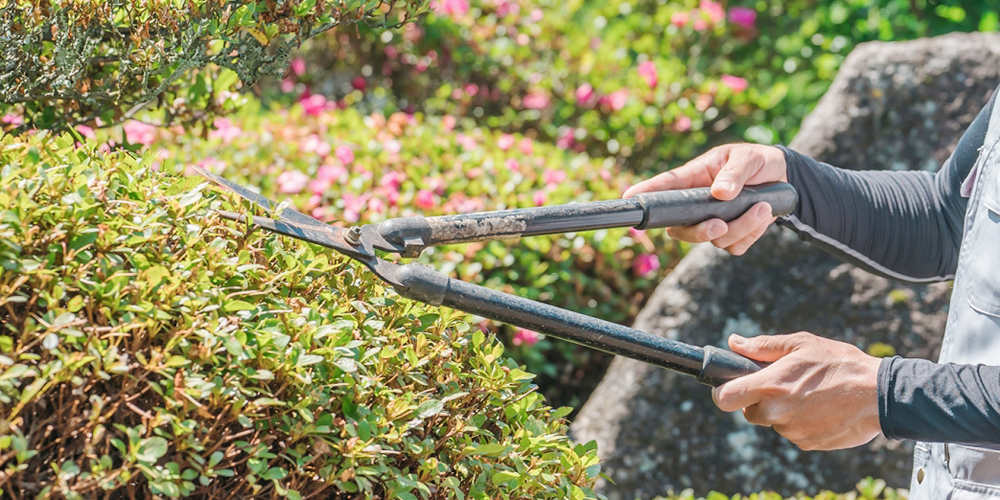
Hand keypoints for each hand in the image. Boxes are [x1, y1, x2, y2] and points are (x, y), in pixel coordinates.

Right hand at [622, 144, 787, 254]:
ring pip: (714, 240)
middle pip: (680, 229)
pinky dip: (752, 234)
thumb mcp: (749, 158)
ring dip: (742, 227)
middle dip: (700, 232)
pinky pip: (735, 247)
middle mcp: (697, 204)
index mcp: (695, 178)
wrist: (784, 179)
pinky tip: (763, 215)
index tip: (628, 198)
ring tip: (763, 207)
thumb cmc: (759, 161)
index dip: (646, 192)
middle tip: (721, 224)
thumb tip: (720, 194)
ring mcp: (712, 221)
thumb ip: (735, 173)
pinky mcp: (731, 236)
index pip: (665, 187)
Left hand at [712, 332, 882, 450]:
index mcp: (770, 385)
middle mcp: (777, 412)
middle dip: (759, 400)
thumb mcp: (801, 343)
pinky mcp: (807, 444)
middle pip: (749, 412)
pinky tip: (820, 408)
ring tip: (809, 394)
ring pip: (773, 422)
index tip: (730, 387)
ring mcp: (792, 431)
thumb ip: (763, 346)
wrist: (878, 394)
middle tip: (783, 384)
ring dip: (783, 411)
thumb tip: (734, 342)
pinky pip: (793, 433)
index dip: (723, 392)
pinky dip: (801, 422)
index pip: (725, 398)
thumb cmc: (839, 363)